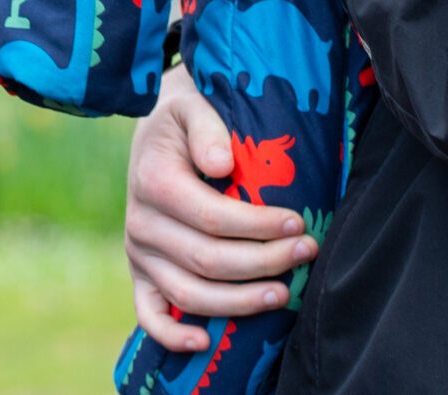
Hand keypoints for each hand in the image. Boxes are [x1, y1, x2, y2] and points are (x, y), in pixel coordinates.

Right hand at [124, 66, 317, 352]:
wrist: (158, 126)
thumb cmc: (187, 115)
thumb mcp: (192, 102)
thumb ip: (206, 126)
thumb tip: (220, 164)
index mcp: (153, 180)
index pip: (211, 217)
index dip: (257, 226)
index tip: (298, 222)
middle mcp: (141, 222)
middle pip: (207, 260)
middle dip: (264, 261)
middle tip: (307, 251)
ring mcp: (139, 253)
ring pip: (189, 294)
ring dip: (239, 302)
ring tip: (284, 293)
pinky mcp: (141, 274)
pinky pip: (150, 315)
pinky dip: (172, 336)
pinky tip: (205, 343)